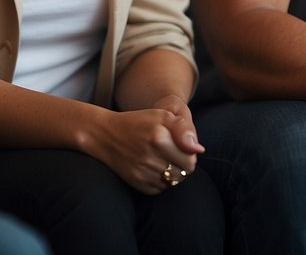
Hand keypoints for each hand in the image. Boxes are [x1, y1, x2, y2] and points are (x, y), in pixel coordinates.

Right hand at [83, 101, 203, 195]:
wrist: (106, 136)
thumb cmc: (139, 123)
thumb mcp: (162, 116)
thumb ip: (184, 128)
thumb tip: (199, 149)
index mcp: (159, 137)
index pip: (191, 159)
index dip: (189, 154)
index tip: (180, 147)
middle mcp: (150, 157)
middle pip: (184, 172)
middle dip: (182, 164)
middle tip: (172, 154)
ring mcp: (142, 173)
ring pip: (173, 182)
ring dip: (172, 173)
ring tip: (161, 159)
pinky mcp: (137, 184)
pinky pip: (160, 188)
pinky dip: (160, 180)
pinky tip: (152, 167)